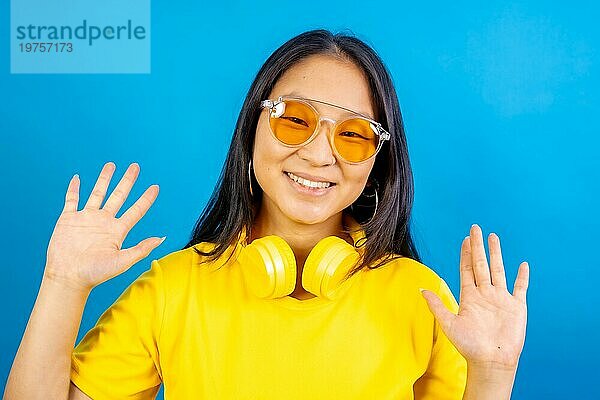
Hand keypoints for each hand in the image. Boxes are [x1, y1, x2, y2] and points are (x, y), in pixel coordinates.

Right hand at [44, 162, 164, 291]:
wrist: (68, 277)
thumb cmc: (96, 274)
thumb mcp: (123, 261)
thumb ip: (142, 248)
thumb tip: (162, 238)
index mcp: (118, 230)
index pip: (136, 210)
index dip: (146, 198)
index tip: (156, 187)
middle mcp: (104, 221)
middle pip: (119, 195)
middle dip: (127, 181)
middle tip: (135, 166)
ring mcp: (86, 218)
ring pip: (97, 193)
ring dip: (104, 179)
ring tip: (111, 165)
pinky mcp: (68, 219)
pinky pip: (71, 200)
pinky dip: (74, 188)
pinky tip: (77, 178)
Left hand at [421, 224, 528, 369]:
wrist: (491, 361)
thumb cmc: (468, 346)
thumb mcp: (448, 323)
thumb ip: (436, 305)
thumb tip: (421, 290)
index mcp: (469, 296)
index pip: (466, 269)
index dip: (465, 253)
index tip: (465, 239)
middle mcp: (485, 294)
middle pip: (481, 264)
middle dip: (478, 246)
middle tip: (476, 228)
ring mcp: (501, 299)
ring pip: (498, 270)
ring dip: (497, 254)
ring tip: (494, 237)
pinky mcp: (516, 307)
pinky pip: (520, 288)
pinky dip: (522, 277)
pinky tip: (523, 264)